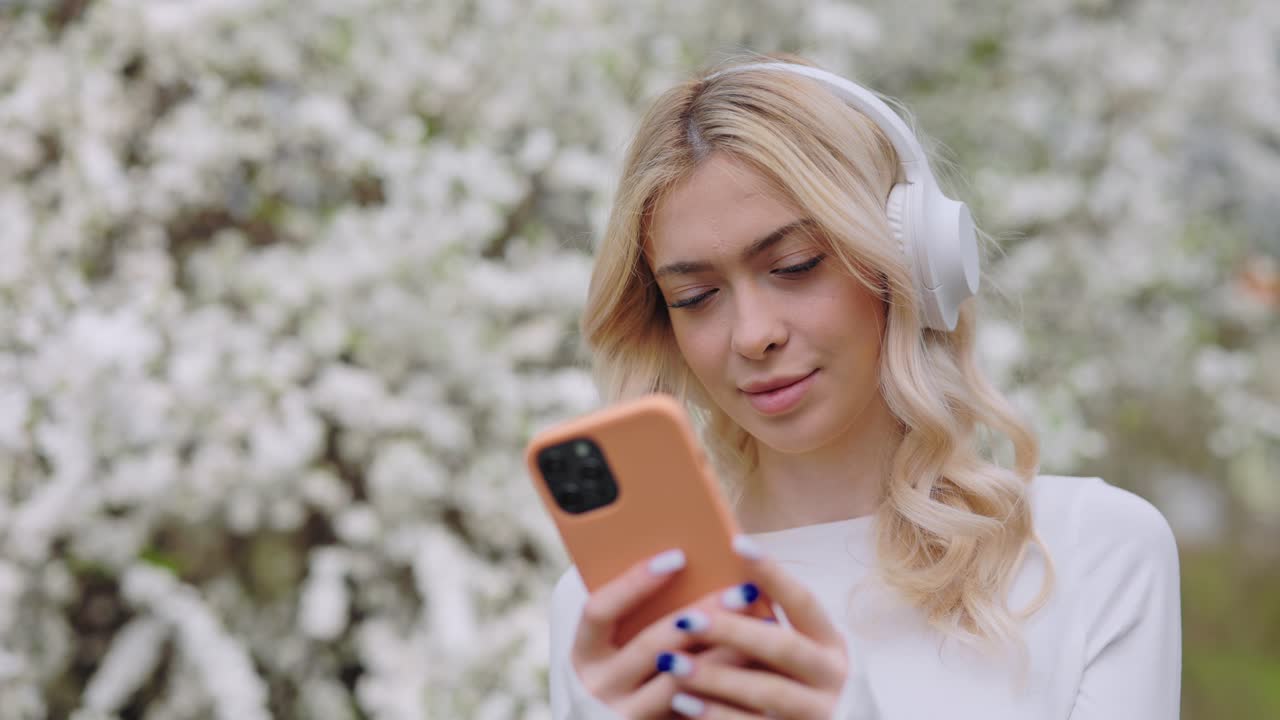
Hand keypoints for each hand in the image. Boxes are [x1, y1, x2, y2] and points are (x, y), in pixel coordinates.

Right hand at [570, 548, 759, 718]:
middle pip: (651, 645)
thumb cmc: (628, 674)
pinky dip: (728, 689)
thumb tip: (693, 565)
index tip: (678, 556)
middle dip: (702, 614)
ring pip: (681, 683)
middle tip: (744, 590)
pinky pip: (696, 712)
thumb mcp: (620, 645)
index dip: (634, 582)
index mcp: (584, 653)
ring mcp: (625, 715)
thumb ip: (642, 615)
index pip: (599, 610)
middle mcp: (598, 686)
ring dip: (725, 653)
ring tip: (763, 627)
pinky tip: (759, 669)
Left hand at [654, 536, 848, 718]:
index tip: (736, 543)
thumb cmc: (783, 679)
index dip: (772, 572)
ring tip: (671, 664)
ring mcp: (815, 713)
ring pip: (766, 691)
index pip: (802, 600)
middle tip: (685, 620)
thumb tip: (714, 571)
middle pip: (781, 647)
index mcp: (828, 642)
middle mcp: (830, 677)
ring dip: (715, 676)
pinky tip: (681, 702)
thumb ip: (759, 620)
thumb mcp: (785, 651)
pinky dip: (714, 714)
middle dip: (731, 631)